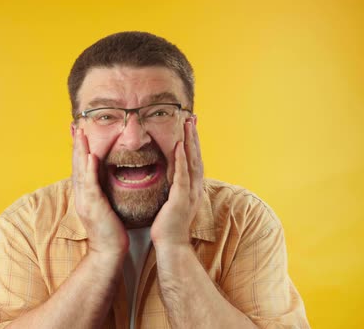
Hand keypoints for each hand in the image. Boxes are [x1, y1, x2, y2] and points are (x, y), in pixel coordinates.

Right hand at [72, 128, 128, 256]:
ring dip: (80, 151)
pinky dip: (89, 169)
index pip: (80, 168)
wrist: (109, 251)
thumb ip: (103, 193)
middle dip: (77, 145)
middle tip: (76, 126)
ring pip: (81, 171)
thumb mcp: (106, 207)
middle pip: (77, 165)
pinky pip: (90, 185)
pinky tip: (90, 157)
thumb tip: (109, 179)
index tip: (80, 134)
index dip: (79, 150)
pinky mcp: (93, 206)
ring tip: (80, 134)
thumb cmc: (111, 230)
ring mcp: (85, 200)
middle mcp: (82, 195)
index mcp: (85, 195)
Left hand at [150, 120, 203, 246]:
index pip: (194, 160)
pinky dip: (182, 160)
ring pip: (193, 162)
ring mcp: (189, 193)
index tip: (190, 126)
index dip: (193, 142)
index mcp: (191, 189)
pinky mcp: (180, 199)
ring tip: (188, 125)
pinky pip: (182, 176)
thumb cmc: (168, 226)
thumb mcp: (171, 202)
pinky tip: (179, 147)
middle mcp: (194, 188)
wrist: (171, 246)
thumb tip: (166, 176)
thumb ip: (172, 189)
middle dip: (195, 136)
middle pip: (197, 156)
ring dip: (191, 142)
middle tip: (192, 117)